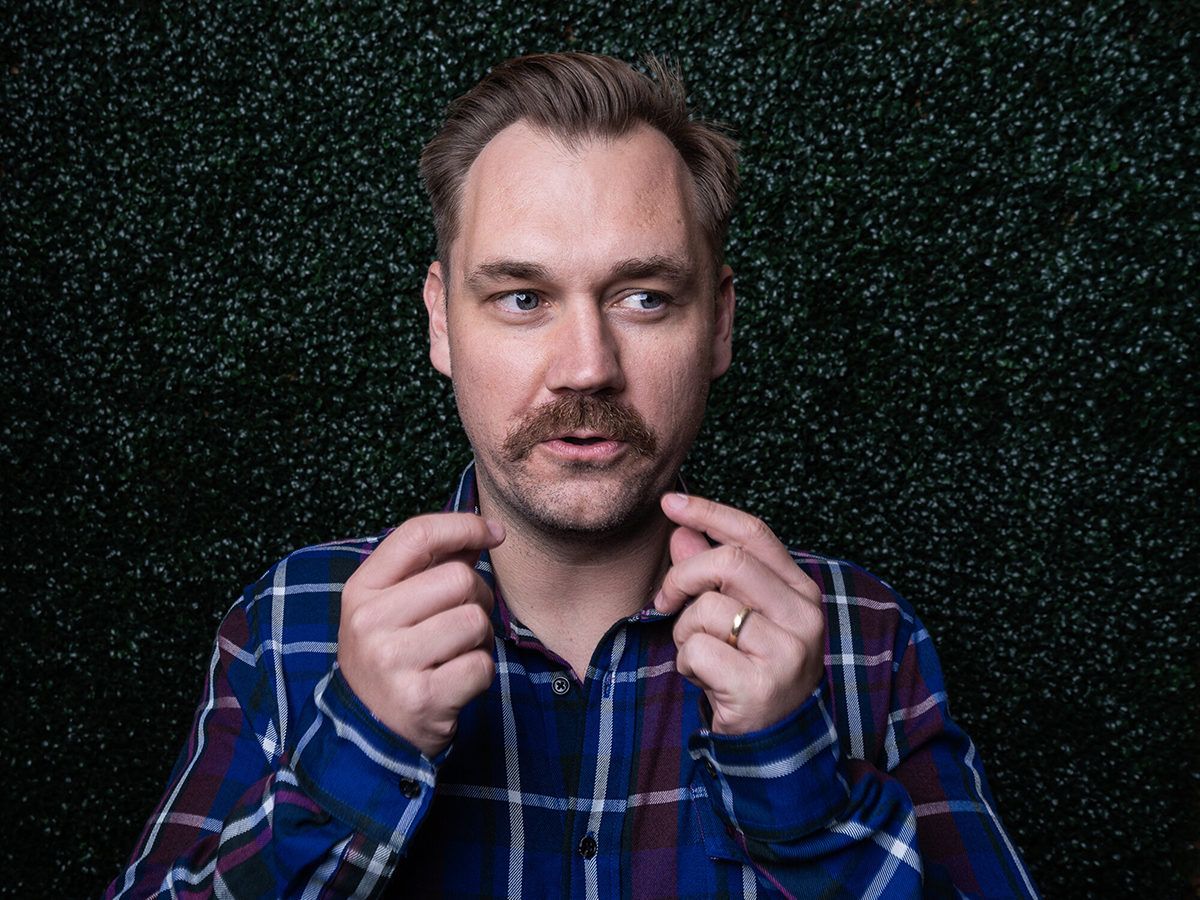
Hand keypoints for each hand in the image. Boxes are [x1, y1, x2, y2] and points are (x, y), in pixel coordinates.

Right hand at [338, 513, 503, 757]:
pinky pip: (482, 665)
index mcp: (361, 591)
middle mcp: (370, 622)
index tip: (493, 533)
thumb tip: (482, 530)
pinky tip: (456, 681)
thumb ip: (432, 566)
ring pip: (475, 621)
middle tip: (465, 619)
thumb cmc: (390, 657)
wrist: (368, 734)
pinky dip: (481, 672)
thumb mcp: (391, 607)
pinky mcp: (421, 698)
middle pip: (459, 579)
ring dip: (480, 638)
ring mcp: (393, 662)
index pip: (418, 535)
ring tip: (456, 652)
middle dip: (478, 596)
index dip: (464, 526)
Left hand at [654, 493, 824, 734]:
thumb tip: (680, 529)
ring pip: (707, 610)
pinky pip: (697, 650)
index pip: (754, 534)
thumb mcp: (737, 615)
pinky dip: (686, 663)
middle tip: (665, 601)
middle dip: (682, 577)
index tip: (670, 503)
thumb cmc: (753, 668)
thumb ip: (712, 573)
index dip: (708, 512)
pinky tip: (704, 679)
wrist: (776, 741)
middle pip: (728, 563)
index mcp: (801, 591)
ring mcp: (786, 652)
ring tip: (699, 654)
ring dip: (684, 632)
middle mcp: (803, 616)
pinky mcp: (760, 685)